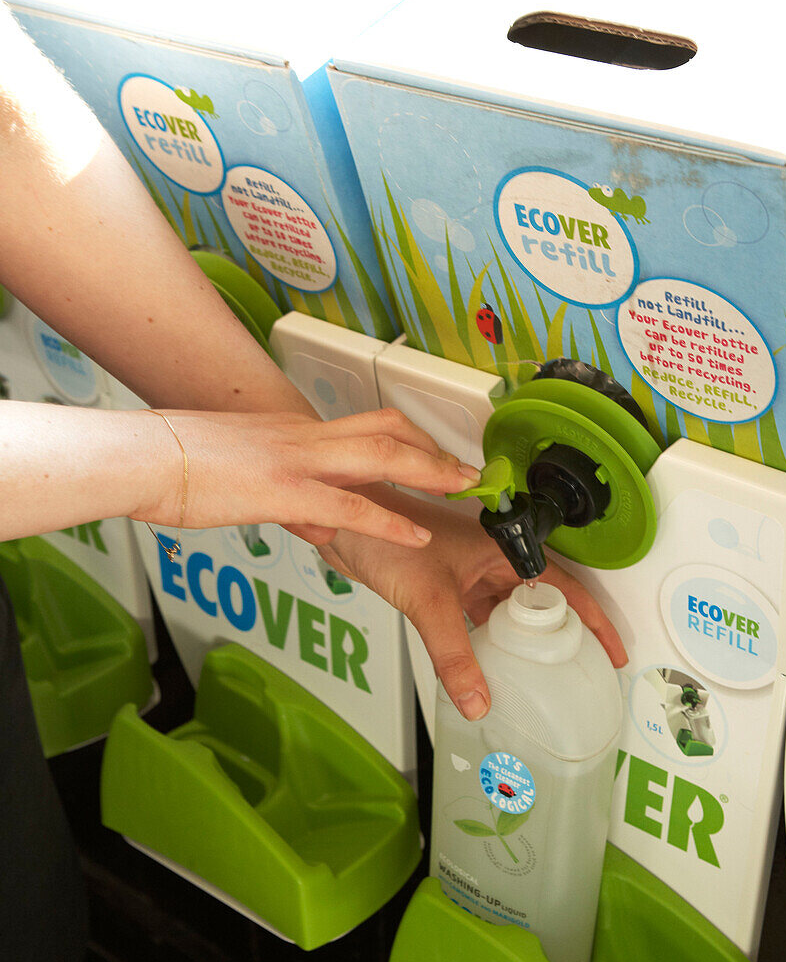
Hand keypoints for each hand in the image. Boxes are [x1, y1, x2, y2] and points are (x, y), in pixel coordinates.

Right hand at [132, 407, 480, 547]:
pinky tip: (416, 536)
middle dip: (432, 448)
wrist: (142, 457)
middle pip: (386, 429)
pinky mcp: (284, 491)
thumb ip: (290, 501)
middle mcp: (303, 439)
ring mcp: (297, 461)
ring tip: (465, 489)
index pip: (365, 425)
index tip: (436, 451)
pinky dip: (389, 521)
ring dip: (429, 472)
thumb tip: (321, 525)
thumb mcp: (244, 479)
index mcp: (294, 434)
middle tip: (467, 468)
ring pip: (381, 456)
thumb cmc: (179, 466)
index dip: (408, 437)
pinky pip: (349, 505)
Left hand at [310, 486, 626, 719]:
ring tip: (539, 677)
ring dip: (520, 641)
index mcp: (502, 549)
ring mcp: (466, 572)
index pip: (563, 588)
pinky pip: (476, 618)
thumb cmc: (385, 533)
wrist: (339, 519)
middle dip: (561, 636)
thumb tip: (477, 701)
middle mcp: (489, 560)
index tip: (611, 651)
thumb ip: (453, 654)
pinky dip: (485, 641)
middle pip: (539, 602)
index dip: (592, 620)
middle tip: (579, 673)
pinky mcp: (442, 584)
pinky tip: (486, 666)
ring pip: (506, 611)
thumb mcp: (429, 599)